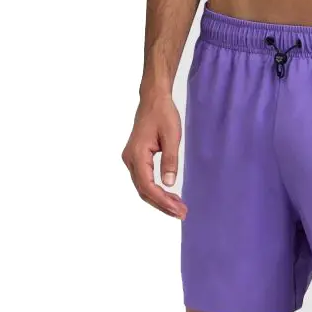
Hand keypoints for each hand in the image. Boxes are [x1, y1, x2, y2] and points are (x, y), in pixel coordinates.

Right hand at [122, 91, 187, 219]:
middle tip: (181, 213)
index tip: (178, 209)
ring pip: (142, 186)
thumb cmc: (163, 113)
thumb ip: (171, 160)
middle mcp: (130, 159)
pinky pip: (143, 179)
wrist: (153, 98)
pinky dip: (155, 190)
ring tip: (177, 207)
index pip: (147, 186)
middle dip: (162, 204)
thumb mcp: (172, 136)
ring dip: (159, 199)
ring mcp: (131, 159)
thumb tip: (169, 184)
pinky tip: (168, 194)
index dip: (162, 200)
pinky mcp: (135, 157)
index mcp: (137, 154)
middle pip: (143, 190)